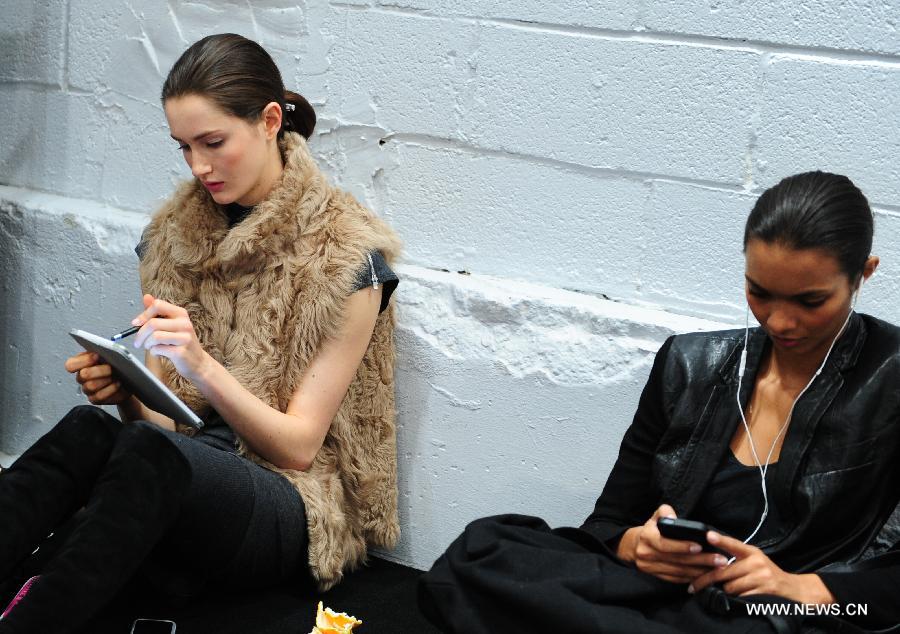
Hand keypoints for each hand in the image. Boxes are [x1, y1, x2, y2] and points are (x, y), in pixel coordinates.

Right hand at [65, 351, 131, 404]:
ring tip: (115, 376)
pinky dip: (110, 389)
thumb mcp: (110, 355)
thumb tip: (105, 351)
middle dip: (98, 370)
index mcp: (82, 364)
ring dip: (105, 380)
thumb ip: (104, 352)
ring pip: (91, 386)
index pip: (71, 364)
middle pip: (83, 375)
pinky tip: (117, 383)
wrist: (126, 381)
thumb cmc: (116, 366)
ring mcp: (88, 389)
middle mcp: (82, 377)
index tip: (97, 356)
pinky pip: (99, 396)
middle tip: (110, 367)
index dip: (82, 361)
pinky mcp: (95, 399)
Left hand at [131, 294, 209, 380]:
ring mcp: (184, 338)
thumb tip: (146, 297)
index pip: (158, 305)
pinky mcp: (181, 352)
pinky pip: (158, 349)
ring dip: (147, 344)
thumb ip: (158, 312)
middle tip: (138, 342)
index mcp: (181, 314)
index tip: (136, 323)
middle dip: (140, 334)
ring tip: (150, 347)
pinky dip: (153, 352)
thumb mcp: (171, 324)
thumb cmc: (181, 343)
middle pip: (153, 323)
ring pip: (154, 336)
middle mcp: (184, 323)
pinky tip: (158, 353)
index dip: (144, 314)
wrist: (197, 362)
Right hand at [618, 504, 727, 583]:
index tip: (700, 546)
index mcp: (646, 537)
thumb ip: (665, 512)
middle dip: (700, 560)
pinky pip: (676, 579)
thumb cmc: (651, 529)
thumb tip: (674, 518)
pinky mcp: (656, 576)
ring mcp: (650, 567)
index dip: (682, 546)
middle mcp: (646, 554)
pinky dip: (692, 577)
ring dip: (699, 571)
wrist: (635, 545)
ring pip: (678, 572)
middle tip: (719, 560)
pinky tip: (705, 575)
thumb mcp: (655, 516)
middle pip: (676, 560)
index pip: (665, 544)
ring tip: (717, 568)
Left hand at [689, 531, 835, 603]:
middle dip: (706, 580)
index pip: (734, 544)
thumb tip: (712, 562)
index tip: (708, 536)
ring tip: (726, 591)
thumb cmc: (767, 574)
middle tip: (693, 586)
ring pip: (730, 586)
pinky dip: (736, 599)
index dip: (721, 540)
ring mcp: (762, 576)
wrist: (792, 589)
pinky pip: (741, 596)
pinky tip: (738, 598)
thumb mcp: (755, 561)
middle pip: (724, 572)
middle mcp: (757, 562)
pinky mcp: (765, 590)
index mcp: (752, 552)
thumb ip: (737, 559)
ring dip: (725, 592)